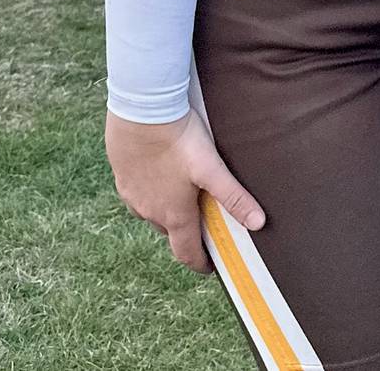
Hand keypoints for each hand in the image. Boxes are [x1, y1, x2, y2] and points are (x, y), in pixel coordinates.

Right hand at [105, 109, 264, 273]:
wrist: (141, 113)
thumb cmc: (179, 140)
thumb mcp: (211, 169)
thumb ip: (234, 196)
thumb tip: (258, 223)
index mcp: (173, 215)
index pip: (186, 252)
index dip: (199, 262)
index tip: (209, 266)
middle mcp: (148, 212)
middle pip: (170, 231)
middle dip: (186, 232)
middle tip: (204, 221)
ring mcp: (131, 195)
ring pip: (151, 212)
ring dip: (167, 210)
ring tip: (184, 195)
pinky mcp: (121, 176)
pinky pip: (137, 193)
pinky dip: (151, 192)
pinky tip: (160, 174)